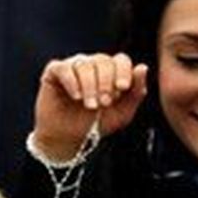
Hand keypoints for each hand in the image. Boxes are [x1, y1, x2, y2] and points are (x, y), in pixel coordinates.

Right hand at [31, 53, 148, 161]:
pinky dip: (72, 82)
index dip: (123, 72)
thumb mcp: (122, 113)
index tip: (122, 88)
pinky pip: (64, 68)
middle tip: (104, 103)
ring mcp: (74, 66)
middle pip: (104, 60)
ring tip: (90, 105)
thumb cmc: (97, 123)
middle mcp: (93, 65)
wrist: (69, 138)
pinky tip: (76, 96)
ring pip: (85, 64)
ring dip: (90, 86)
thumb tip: (142, 67)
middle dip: (106, 83)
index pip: (121, 60)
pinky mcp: (55, 72)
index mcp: (111, 71)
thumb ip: (136, 92)